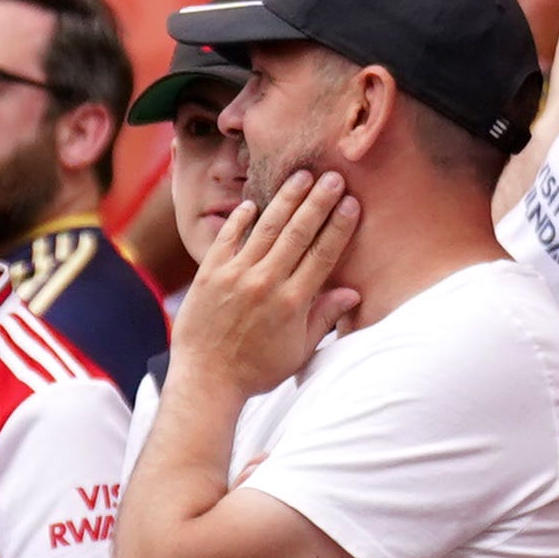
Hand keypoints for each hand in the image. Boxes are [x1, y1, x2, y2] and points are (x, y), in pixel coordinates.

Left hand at [169, 172, 362, 398]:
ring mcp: (236, 276)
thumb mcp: (298, 351)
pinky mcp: (210, 274)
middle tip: (333, 176)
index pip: (322, 254)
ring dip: (286, 199)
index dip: (339, 226)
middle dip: (318, 202)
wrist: (205, 381)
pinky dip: (240, 219)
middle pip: (298, 233)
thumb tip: (353, 294)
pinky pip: (227, 238)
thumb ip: (324, 318)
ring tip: (302, 175)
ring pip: (266, 228)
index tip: (351, 202)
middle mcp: (266, 283)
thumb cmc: (255, 371)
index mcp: (292, 303)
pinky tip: (253, 203)